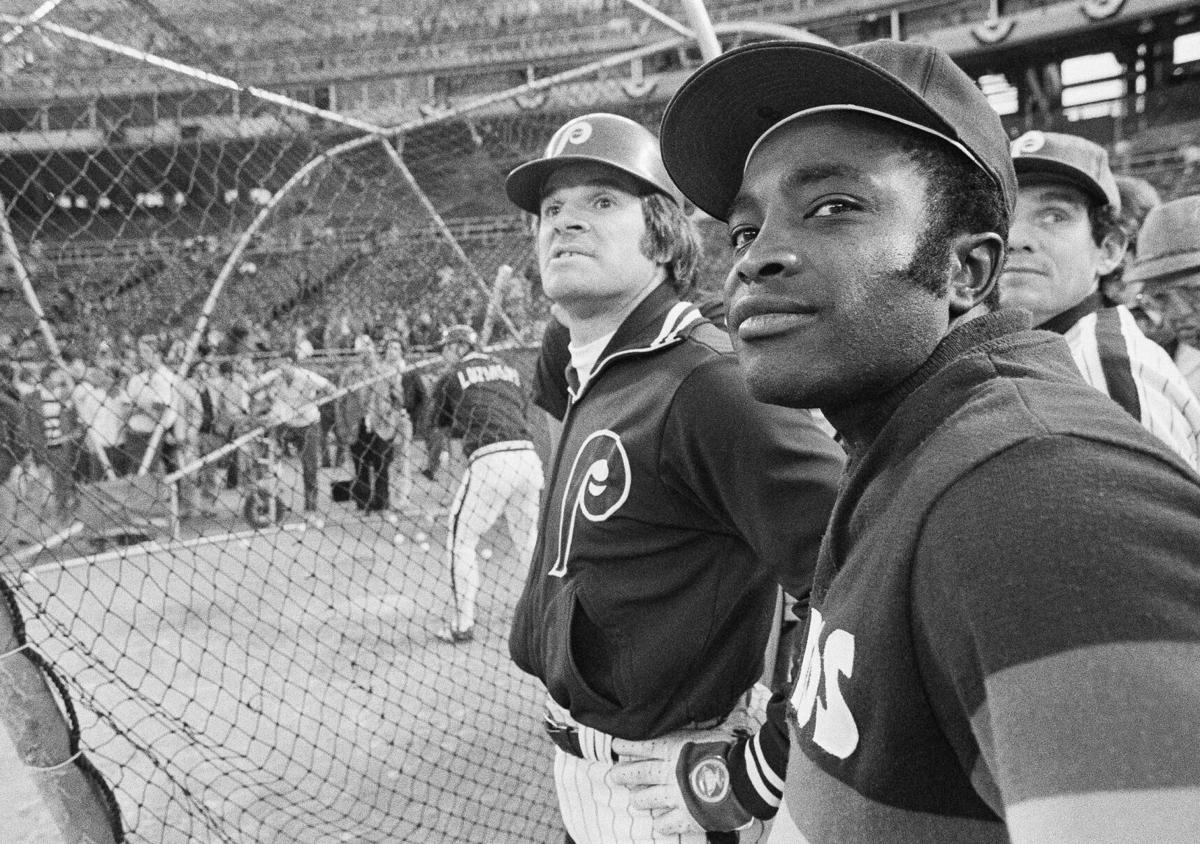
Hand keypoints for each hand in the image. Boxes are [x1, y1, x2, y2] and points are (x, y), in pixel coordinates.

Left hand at [610, 733, 752, 834]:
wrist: (744, 778)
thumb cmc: (730, 751)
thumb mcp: (709, 731)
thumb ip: (694, 731)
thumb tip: (696, 713)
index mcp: (674, 749)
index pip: (643, 747)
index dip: (627, 746)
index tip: (616, 746)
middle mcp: (669, 772)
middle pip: (638, 773)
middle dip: (623, 774)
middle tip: (614, 776)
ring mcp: (675, 796)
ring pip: (646, 799)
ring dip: (640, 799)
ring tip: (636, 800)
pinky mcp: (686, 816)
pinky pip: (664, 824)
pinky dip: (660, 823)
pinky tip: (659, 822)